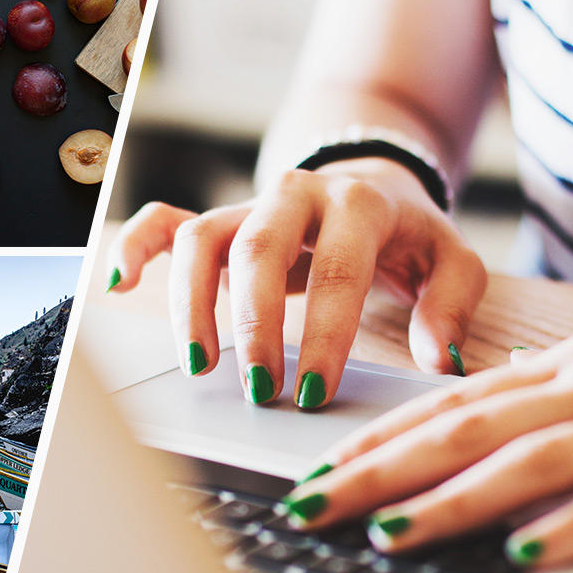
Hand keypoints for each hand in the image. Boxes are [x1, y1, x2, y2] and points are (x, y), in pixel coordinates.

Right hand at [111, 158, 485, 407]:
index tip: (314, 391)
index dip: (324, 333)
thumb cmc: (408, 235)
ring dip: (194, 303)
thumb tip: (438, 358)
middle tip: (261, 390)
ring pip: (203, 239)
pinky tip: (121, 284)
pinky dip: (137, 247)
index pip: (337, 269)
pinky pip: (165, 222)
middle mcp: (297, 196)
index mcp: (358, 204)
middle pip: (260, 250)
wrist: (373, 181)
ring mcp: (250, 205)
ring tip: (202, 365)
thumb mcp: (451, 261)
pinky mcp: (219, 220)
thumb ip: (451, 306)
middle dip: (255, 326)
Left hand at [279, 261, 572, 567]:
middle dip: (376, 471)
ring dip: (452, 499)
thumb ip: (552, 396)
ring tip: (385, 531)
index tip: (309, 472)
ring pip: (529, 461)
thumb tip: (479, 424)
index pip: (447, 405)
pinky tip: (526, 552)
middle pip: (465, 430)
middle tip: (305, 505)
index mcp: (568, 368)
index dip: (373, 441)